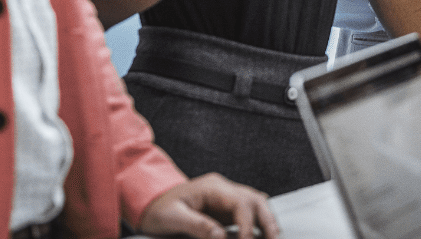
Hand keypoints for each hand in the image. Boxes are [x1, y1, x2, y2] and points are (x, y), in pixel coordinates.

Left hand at [138, 173, 278, 238]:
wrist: (148, 200)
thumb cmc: (157, 208)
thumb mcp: (172, 218)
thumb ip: (198, 225)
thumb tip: (221, 236)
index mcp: (212, 188)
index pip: (241, 203)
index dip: (248, 225)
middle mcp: (223, 189)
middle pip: (256, 199)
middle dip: (267, 220)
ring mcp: (225, 196)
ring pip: (256, 203)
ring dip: (266, 220)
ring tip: (272, 237)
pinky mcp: (225, 207)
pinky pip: (248, 211)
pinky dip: (257, 221)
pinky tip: (261, 233)